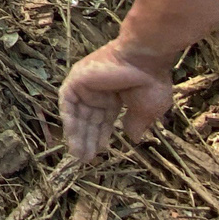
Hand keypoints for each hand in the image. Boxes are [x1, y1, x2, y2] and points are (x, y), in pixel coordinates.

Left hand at [59, 40, 174, 161]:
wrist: (144, 59)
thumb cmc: (151, 83)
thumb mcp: (147, 110)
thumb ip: (136, 123)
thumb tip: (133, 138)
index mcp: (117, 95)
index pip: (104, 119)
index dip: (101, 135)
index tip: (100, 152)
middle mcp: (100, 90)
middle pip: (89, 118)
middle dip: (88, 139)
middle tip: (86, 160)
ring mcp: (87, 84)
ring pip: (78, 114)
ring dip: (77, 135)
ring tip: (79, 156)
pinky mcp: (77, 79)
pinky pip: (68, 103)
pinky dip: (70, 121)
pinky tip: (73, 139)